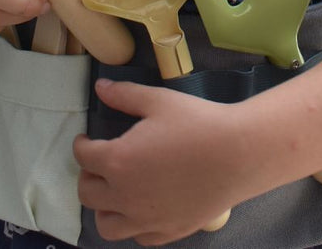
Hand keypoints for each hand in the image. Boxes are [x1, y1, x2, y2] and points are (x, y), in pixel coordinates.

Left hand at [74, 79, 255, 245]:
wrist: (239, 154)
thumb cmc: (199, 123)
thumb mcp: (160, 101)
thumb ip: (125, 95)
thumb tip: (101, 88)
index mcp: (118, 161)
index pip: (83, 157)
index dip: (82, 145)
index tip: (87, 140)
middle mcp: (125, 196)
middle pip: (87, 193)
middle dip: (88, 175)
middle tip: (100, 164)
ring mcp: (146, 219)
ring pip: (106, 225)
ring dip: (104, 208)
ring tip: (115, 193)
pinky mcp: (168, 232)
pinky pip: (139, 237)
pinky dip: (134, 224)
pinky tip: (143, 209)